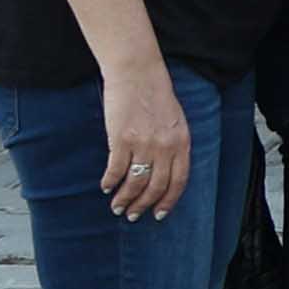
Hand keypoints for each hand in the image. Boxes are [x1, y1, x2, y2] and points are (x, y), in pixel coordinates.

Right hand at [99, 64, 196, 222]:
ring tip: (117, 207)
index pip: (179, 181)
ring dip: (124, 199)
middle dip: (143, 206)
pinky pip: (116, 170)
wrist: (137, 73)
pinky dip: (110, 182)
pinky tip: (106, 186)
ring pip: (135, 183)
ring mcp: (144, 144)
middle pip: (156, 187)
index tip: (159, 214)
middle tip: (133, 215)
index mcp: (182, 142)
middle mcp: (165, 147)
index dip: (168, 201)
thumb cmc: (156, 95)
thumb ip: (173, 145)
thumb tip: (163, 172)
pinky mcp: (122, 140)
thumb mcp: (176, 121)